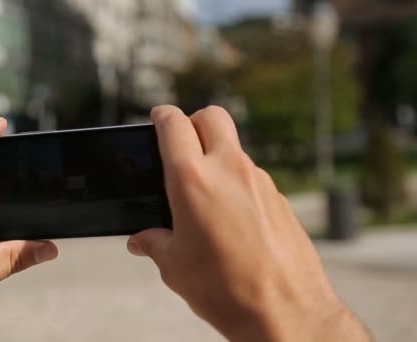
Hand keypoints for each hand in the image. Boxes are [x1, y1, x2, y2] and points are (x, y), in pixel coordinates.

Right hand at [128, 106, 369, 341]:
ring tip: (204, 194)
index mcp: (193, 181)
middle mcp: (229, 170)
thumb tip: (143, 240)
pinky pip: (252, 176)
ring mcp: (260, 181)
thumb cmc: (227, 290)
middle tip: (181, 146)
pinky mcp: (279, 198)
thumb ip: (154, 243)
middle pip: (212, 116)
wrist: (285, 313)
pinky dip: (237, 182)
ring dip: (217, 156)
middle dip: (193, 122)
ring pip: (234, 147)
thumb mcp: (174, 267)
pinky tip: (231, 217)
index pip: (174, 124)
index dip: (161, 116)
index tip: (157, 119)